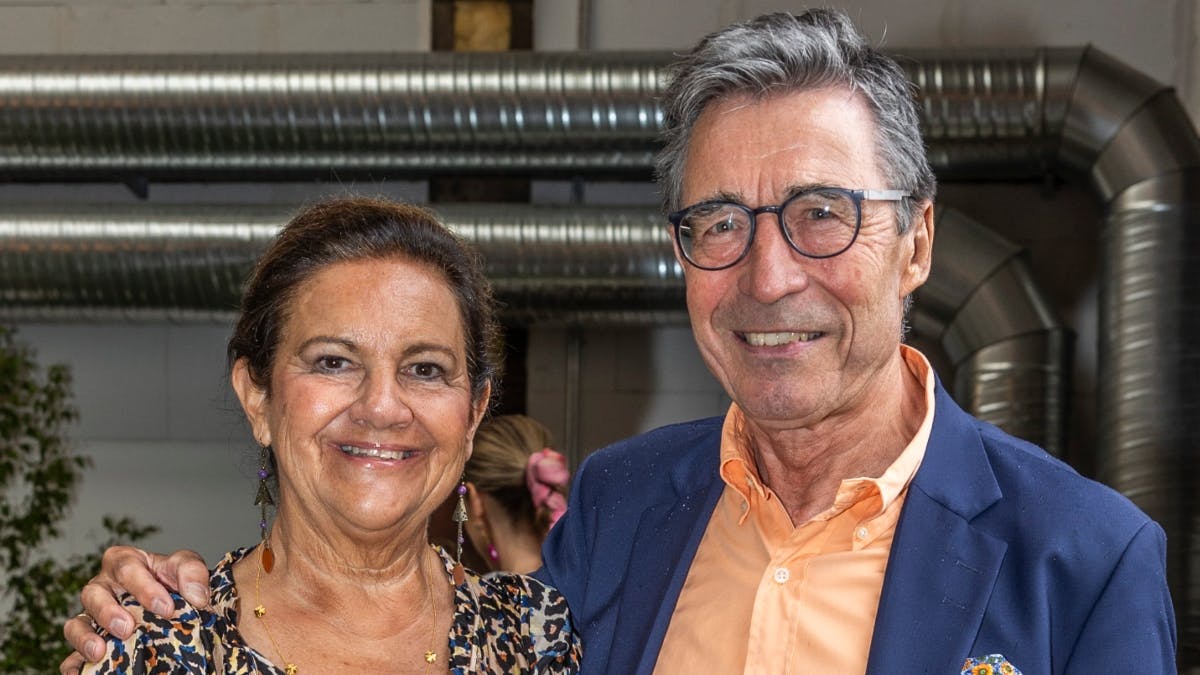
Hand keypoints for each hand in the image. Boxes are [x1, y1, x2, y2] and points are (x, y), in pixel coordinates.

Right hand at [62, 545, 210, 664]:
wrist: (171, 605)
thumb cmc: (172, 581)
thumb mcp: (186, 567)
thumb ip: (193, 573)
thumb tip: (197, 597)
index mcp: (125, 562)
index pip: (127, 567)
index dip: (144, 587)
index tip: (166, 608)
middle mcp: (103, 587)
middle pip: (93, 593)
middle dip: (108, 611)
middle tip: (128, 628)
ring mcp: (93, 616)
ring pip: (76, 623)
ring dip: (85, 637)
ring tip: (99, 651)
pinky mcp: (89, 642)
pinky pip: (71, 654)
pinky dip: (73, 663)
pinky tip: (82, 671)